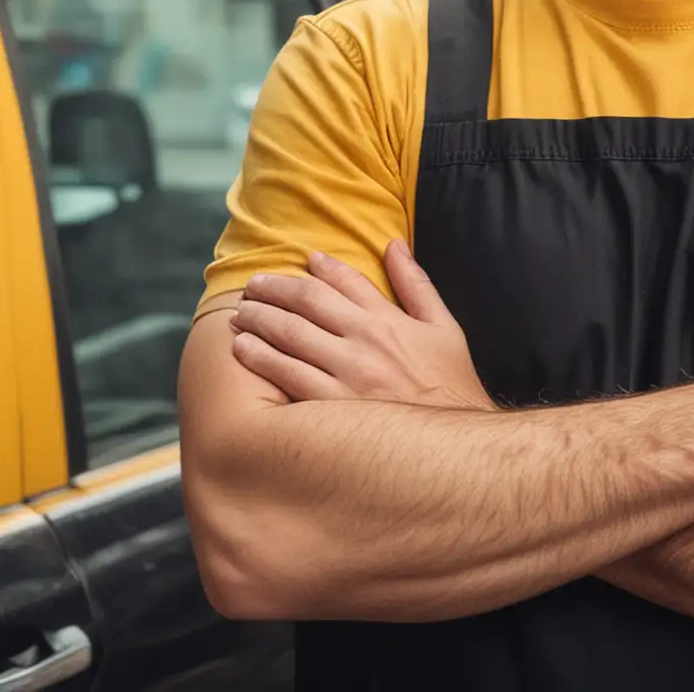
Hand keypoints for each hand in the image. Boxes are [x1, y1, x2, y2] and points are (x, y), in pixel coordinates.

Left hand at [230, 240, 495, 411]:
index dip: (322, 267)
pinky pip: (286, 375)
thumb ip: (416, 284)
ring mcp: (346, 374)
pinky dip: (260, 358)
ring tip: (240, 314)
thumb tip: (394, 243)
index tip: (304, 260)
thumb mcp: (444, 328)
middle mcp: (365, 342)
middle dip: (275, 288)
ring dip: (259, 319)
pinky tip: (243, 349)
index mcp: (390, 320)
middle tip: (253, 286)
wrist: (452, 448)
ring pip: (290, 334)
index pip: (347, 281)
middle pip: (308, 302)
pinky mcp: (331, 406)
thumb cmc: (452, 388)